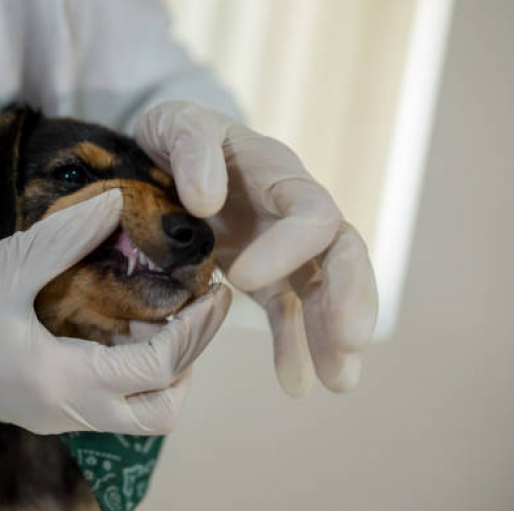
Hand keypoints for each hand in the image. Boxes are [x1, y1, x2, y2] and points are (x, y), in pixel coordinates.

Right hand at [0, 190, 230, 433]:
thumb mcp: (5, 267)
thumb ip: (65, 237)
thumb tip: (117, 202)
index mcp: (63, 380)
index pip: (157, 367)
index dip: (197, 330)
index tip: (216, 293)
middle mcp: (70, 411)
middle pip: (162, 411)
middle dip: (190, 362)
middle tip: (196, 311)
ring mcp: (62, 416)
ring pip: (141, 414)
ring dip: (167, 371)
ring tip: (167, 314)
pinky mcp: (53, 409)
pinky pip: (115, 403)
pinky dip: (137, 371)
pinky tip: (130, 324)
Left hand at [135, 101, 377, 396]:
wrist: (164, 151)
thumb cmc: (170, 134)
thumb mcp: (172, 123)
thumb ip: (190, 148)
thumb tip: (208, 200)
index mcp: (275, 171)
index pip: (310, 211)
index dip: (290, 247)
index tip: (243, 279)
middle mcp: (290, 209)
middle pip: (342, 251)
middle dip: (349, 296)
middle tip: (349, 342)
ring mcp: (281, 244)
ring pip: (324, 289)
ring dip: (333, 335)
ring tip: (339, 383)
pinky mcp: (265, 272)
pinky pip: (289, 311)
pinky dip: (294, 346)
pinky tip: (295, 383)